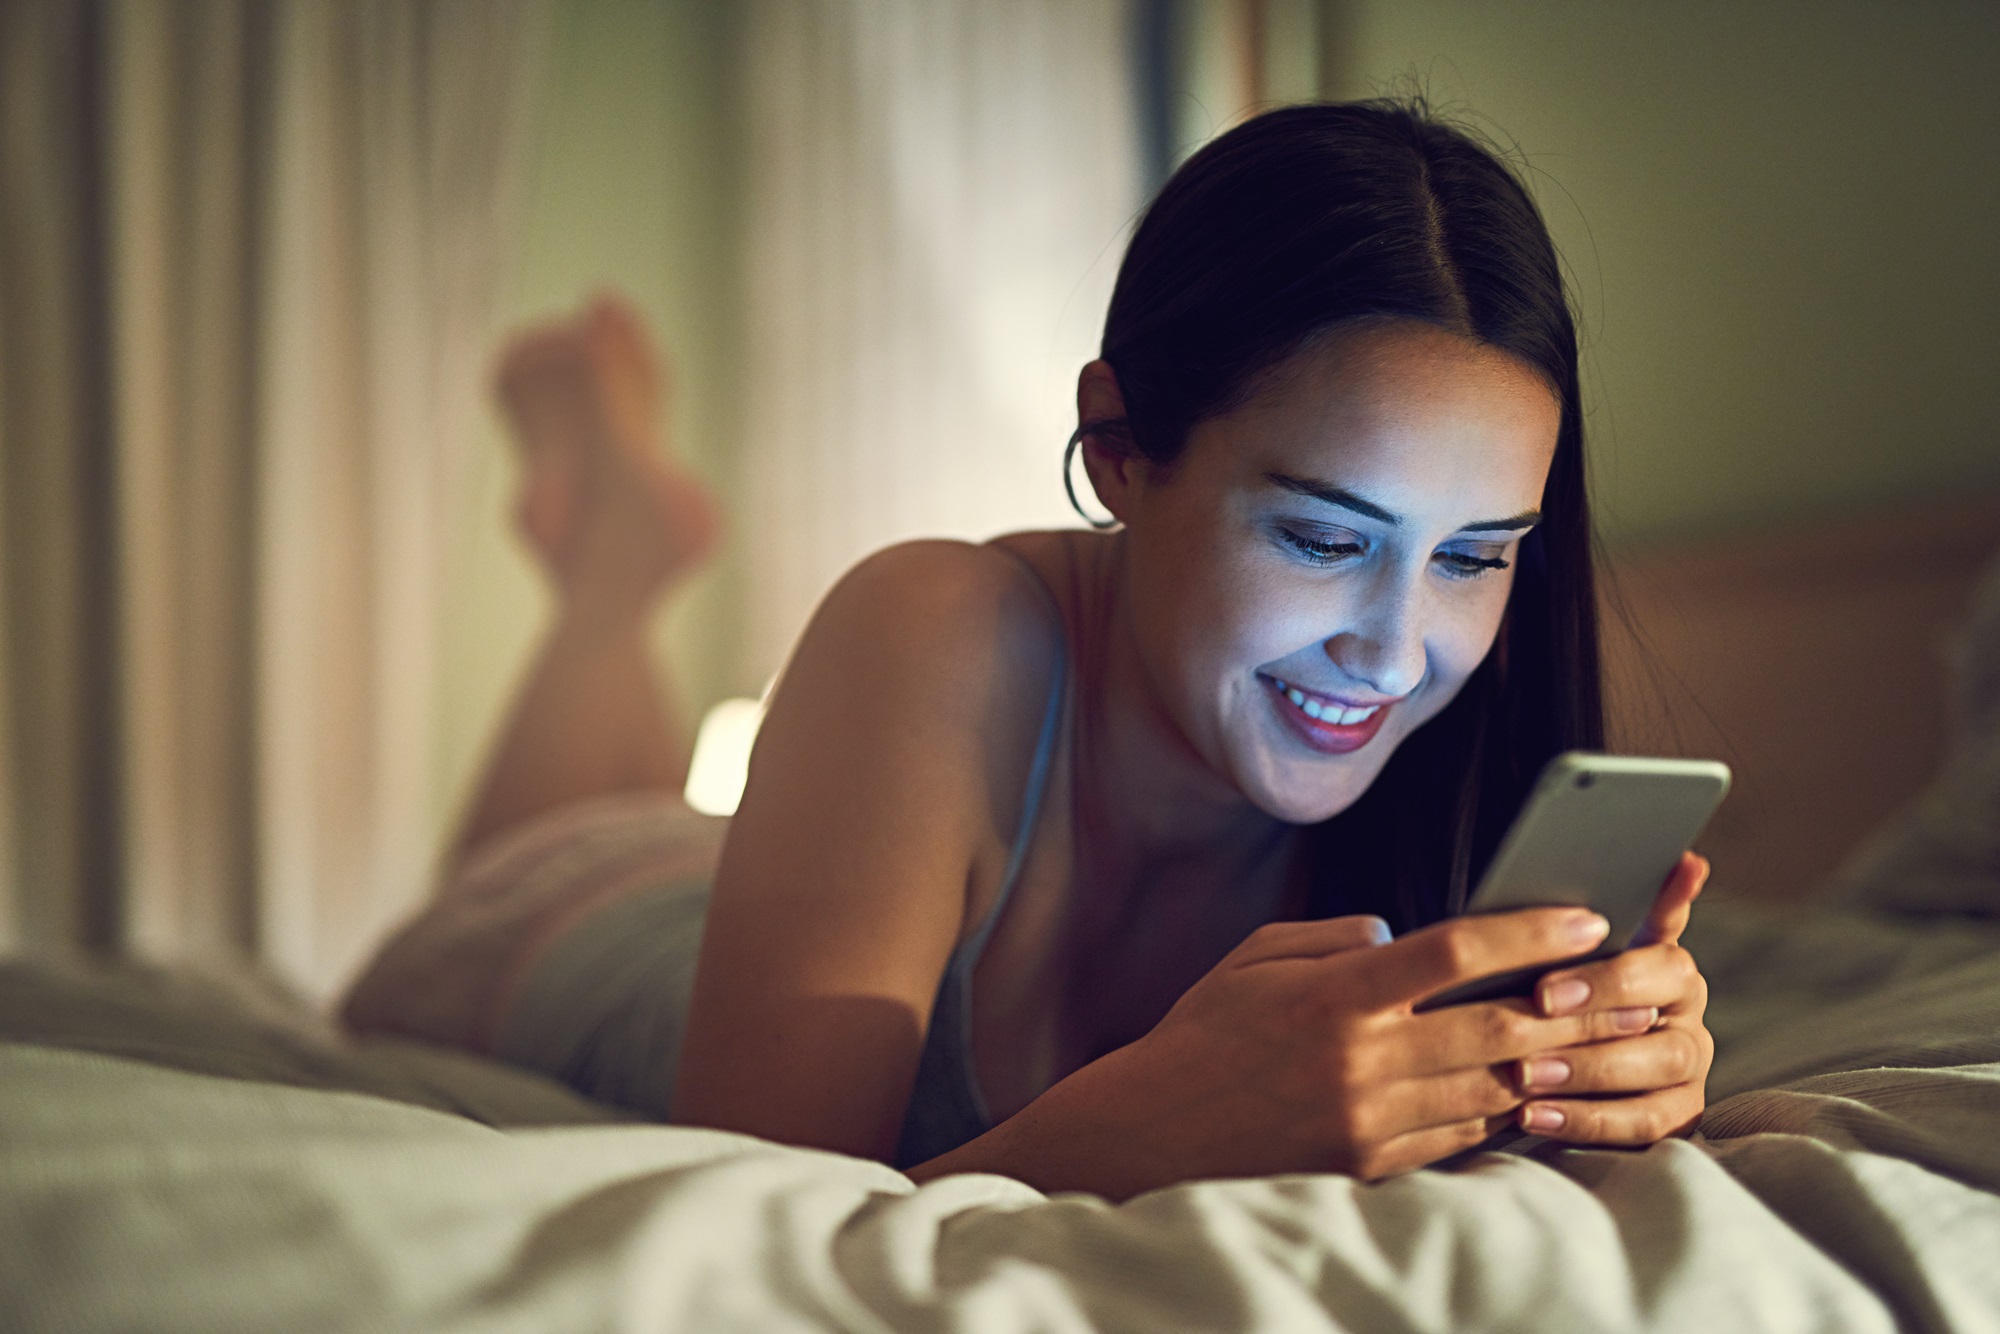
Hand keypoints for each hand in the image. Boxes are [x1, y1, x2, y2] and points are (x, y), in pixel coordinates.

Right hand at [1028, 904, 1666, 1193]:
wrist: (1153, 1132)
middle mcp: (1363, 1059)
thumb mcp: (1257, 958)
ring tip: (1602, 1040)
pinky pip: (1460, 1137)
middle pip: (1498, 1025)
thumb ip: (1334, 938)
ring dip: (1550, 1062)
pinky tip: (1529, 1089)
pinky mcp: (1370, 1165)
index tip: (1585, 917)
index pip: (1454, 951)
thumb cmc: (1204, 1034)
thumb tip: (1398, 933)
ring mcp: (1370, 1120)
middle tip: (1633, 990)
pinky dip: (1499, 1110)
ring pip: (1492, 1086)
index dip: (1528, 930)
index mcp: (1337, 994)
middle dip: (1576, 1006)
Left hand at [1511, 853, 1712, 1143]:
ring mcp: (1685, 1073)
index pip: (1662, 966)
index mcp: (1672, 968)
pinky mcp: (1670, 1118)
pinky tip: (1531, 1117)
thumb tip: (1689, 860)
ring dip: (1586, 1080)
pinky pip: (1640, 1128)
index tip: (1545, 991)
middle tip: (1527, 1043)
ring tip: (1525, 1080)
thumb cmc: (1562, 979)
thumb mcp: (1577, 942)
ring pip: (1654, 1080)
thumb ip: (1621, 907)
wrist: (1551, 1040)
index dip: (1607, 981)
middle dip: (1590, 1037)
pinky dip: (1585, 1124)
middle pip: (1661, 1030)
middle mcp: (1689, 1019)